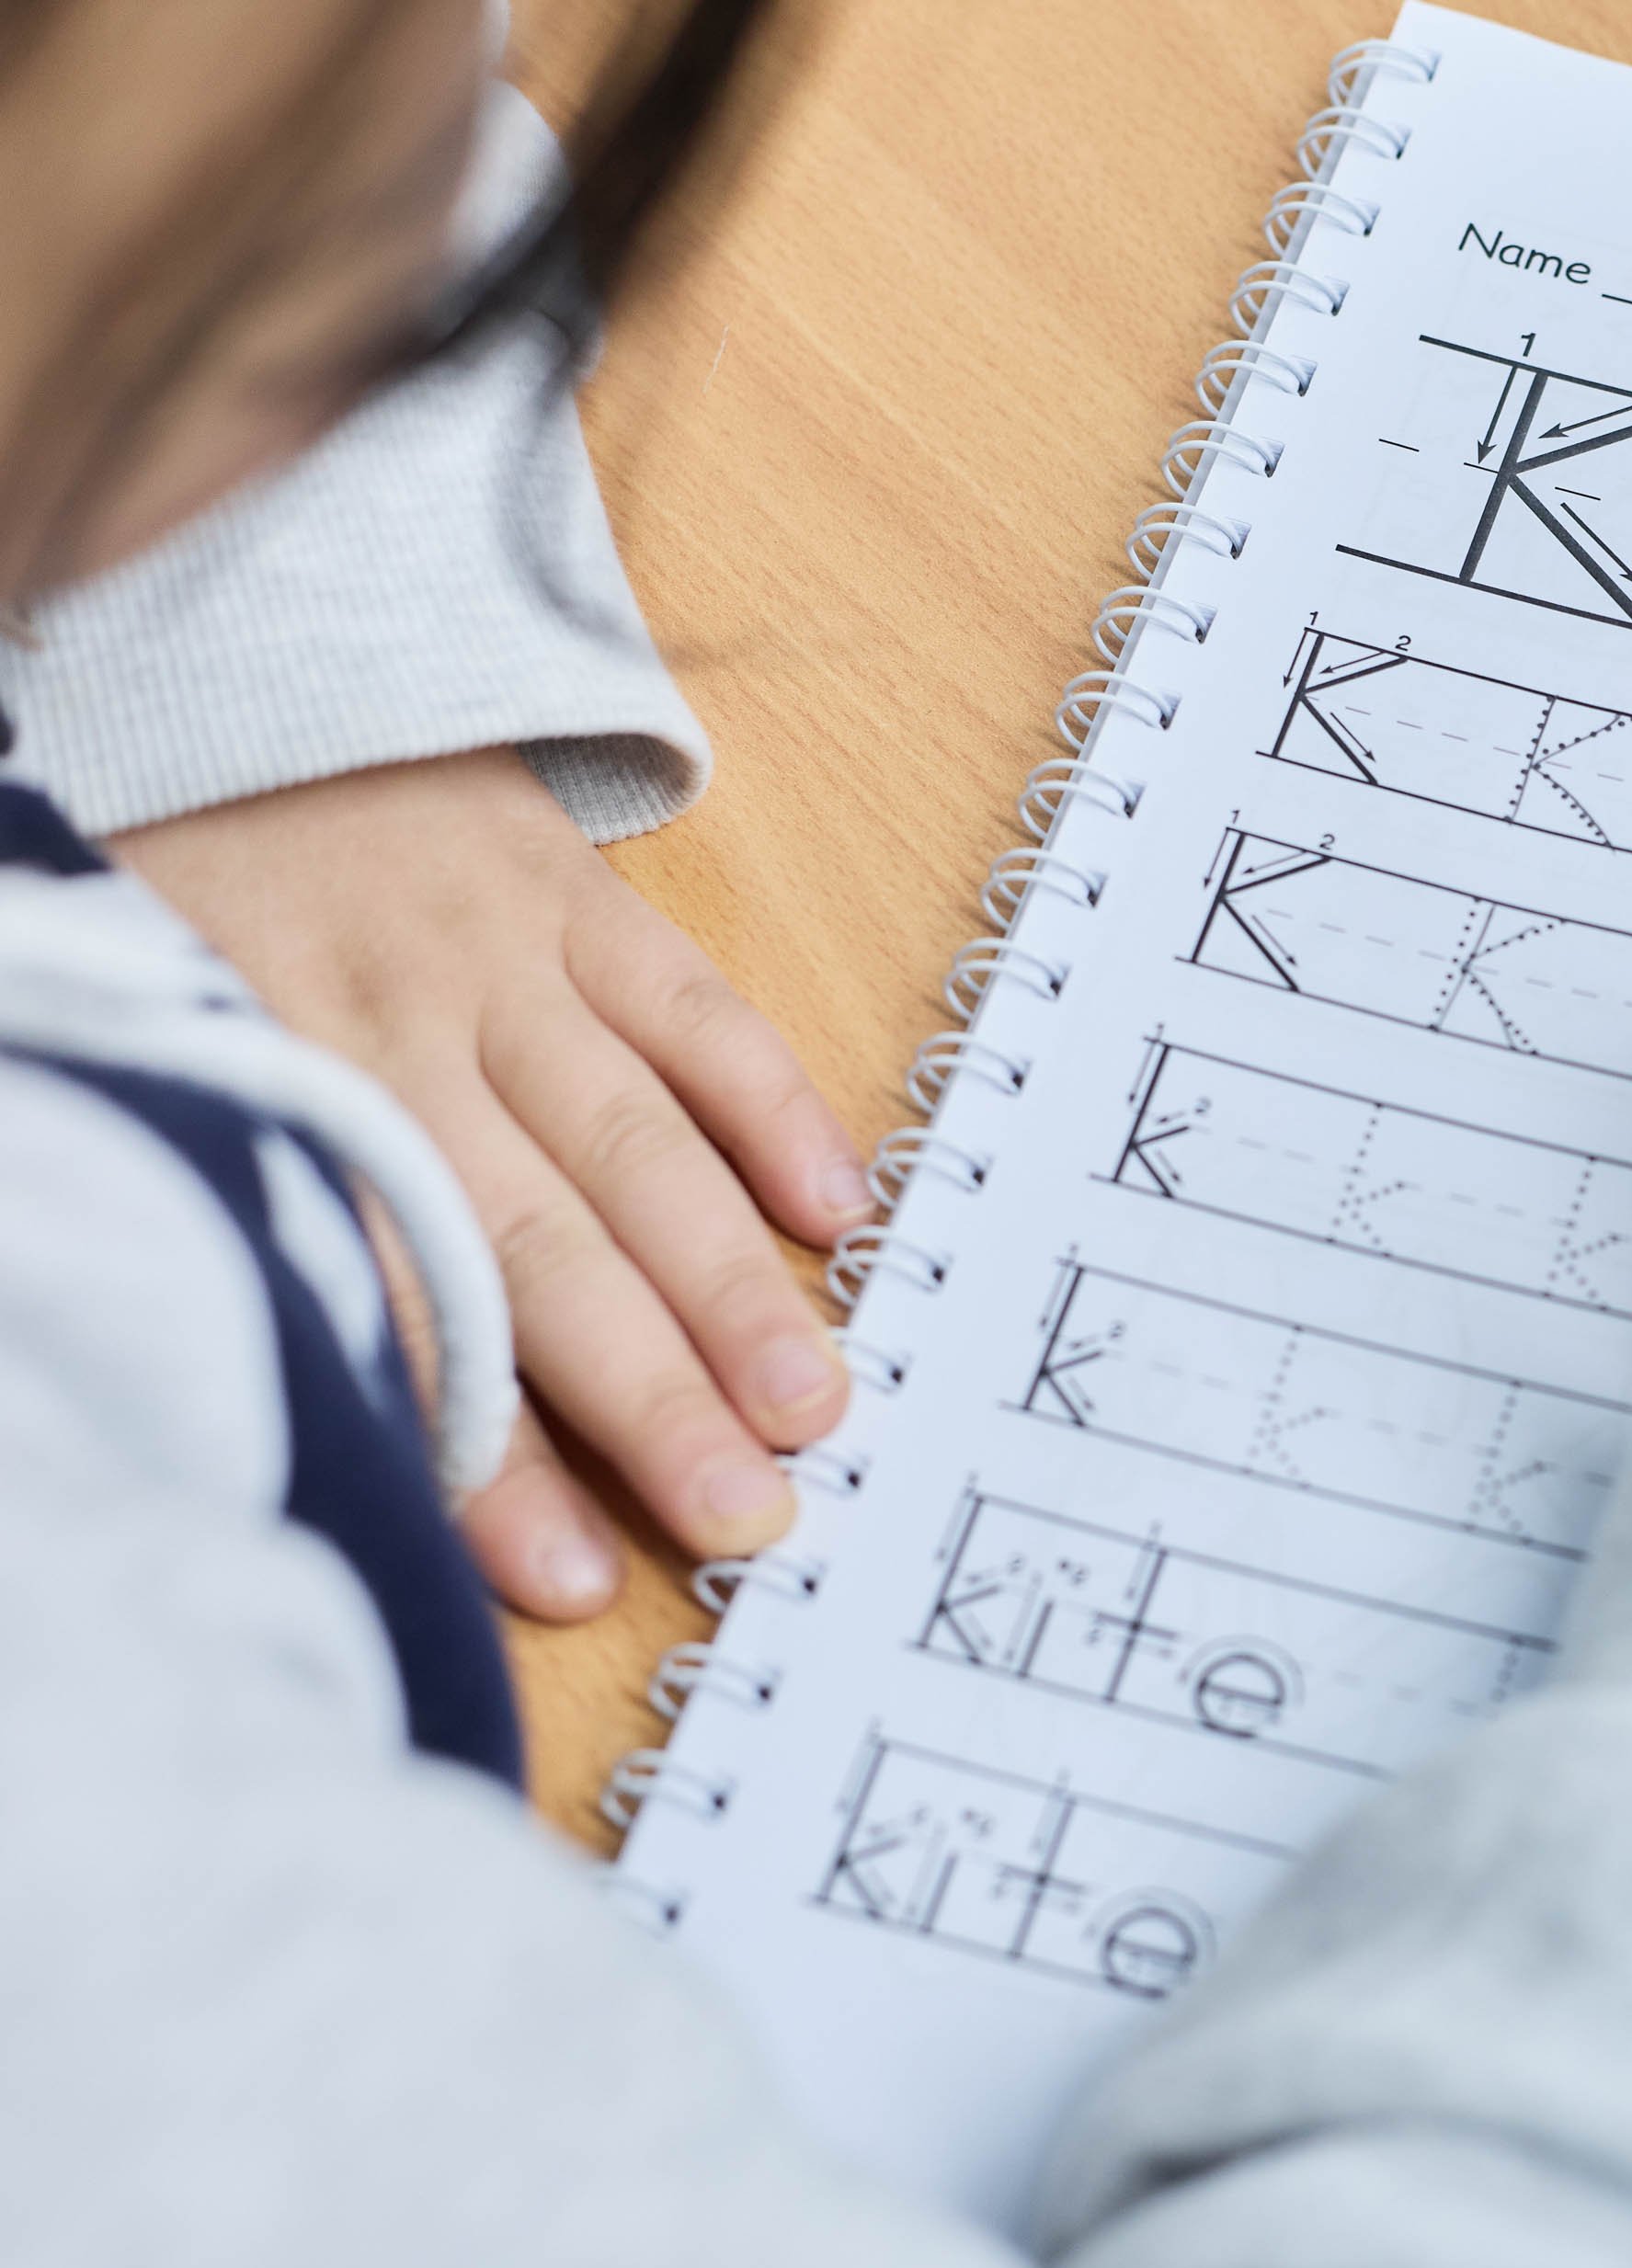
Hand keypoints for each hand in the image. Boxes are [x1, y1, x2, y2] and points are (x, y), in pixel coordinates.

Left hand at [113, 750, 870, 1616]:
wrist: (196, 664)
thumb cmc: (156, 887)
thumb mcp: (134, 1043)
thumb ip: (229, 1186)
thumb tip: (308, 1386)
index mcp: (265, 1086)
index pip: (395, 1303)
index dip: (486, 1449)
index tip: (573, 1575)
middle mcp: (391, 1034)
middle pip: (538, 1247)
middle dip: (650, 1397)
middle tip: (745, 1515)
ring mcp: (496, 960)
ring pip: (629, 1144)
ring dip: (729, 1282)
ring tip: (808, 1405)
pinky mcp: (571, 892)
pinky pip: (687, 1003)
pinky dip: (767, 1102)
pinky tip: (832, 1206)